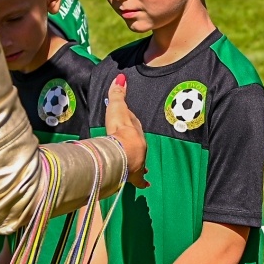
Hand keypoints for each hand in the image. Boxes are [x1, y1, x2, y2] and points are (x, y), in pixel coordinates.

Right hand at [104, 74, 148, 188]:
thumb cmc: (120, 129)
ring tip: (143, 168)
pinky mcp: (135, 175)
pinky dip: (142, 182)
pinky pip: (139, 180)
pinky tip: (145, 186)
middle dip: (136, 146)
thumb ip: (117, 93)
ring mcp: (138, 161)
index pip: (134, 127)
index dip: (131, 128)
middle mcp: (140, 146)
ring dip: (141, 164)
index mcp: (135, 131)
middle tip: (134, 147)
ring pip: (141, 162)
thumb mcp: (118, 107)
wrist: (125, 149)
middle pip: (138, 145)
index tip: (129, 128)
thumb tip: (121, 77)